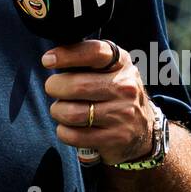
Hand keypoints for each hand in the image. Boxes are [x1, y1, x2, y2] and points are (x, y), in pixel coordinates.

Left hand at [42, 39, 154, 165]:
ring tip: (61, 110)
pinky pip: (74, 135)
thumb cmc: (114, 93)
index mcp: (121, 64)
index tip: (48, 60)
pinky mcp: (115, 139)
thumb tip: (51, 57)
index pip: (94, 52)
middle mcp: (126, 87)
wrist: (143, 130)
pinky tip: (69, 127)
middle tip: (53, 89)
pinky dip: (64, 131)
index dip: (67, 55)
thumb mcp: (109, 69)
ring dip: (57, 111)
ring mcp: (122, 114)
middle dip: (55, 87)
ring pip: (71, 113)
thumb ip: (86, 59)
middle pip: (76, 86)